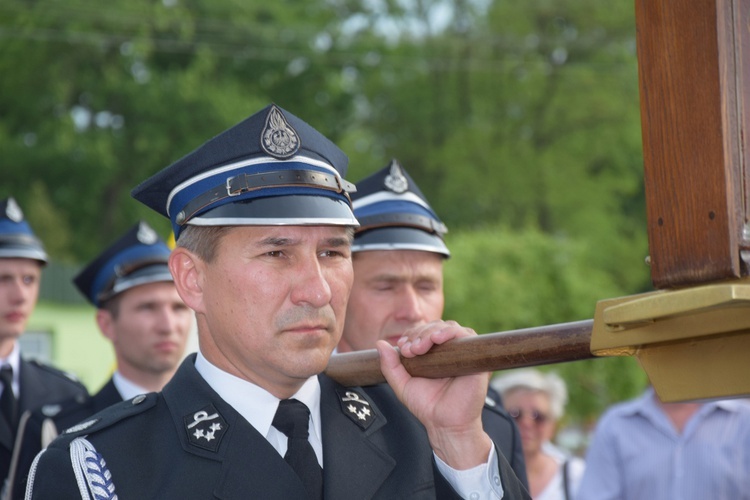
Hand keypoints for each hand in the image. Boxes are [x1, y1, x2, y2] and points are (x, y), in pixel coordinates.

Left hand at [376, 320, 492, 469]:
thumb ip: (390, 365)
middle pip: (435, 326)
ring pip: (449, 327)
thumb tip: (380, 343)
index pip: (423, 332)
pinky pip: (466, 335)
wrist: (445, 424)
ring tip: (420, 346)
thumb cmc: (427, 406)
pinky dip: (450, 332)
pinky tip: (437, 339)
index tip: (402, 348)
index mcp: (434, 354)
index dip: (411, 334)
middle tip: (411, 349)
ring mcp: (463, 352)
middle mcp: (449, 350)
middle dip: (419, 333)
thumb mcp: (402, 384)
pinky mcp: (475, 357)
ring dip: (431, 332)